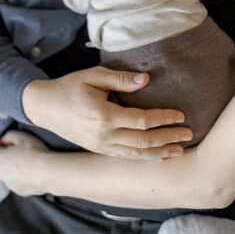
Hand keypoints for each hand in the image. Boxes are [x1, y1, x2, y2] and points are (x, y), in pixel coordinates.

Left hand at [0, 131, 51, 195]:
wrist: (48, 172)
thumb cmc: (34, 153)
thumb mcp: (21, 136)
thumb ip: (9, 135)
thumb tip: (5, 140)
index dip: (0, 144)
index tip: (8, 142)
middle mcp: (0, 173)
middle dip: (7, 157)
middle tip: (21, 151)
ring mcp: (9, 183)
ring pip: (8, 174)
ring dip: (14, 168)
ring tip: (28, 162)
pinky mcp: (19, 191)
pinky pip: (17, 182)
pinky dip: (22, 177)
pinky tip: (32, 172)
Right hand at [21, 66, 192, 158]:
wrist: (45, 107)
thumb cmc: (70, 87)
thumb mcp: (94, 76)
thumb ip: (121, 79)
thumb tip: (147, 79)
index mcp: (104, 116)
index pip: (142, 120)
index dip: (164, 118)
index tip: (181, 114)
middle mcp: (104, 136)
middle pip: (144, 141)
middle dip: (169, 138)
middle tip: (189, 133)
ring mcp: (102, 146)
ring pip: (137, 154)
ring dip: (161, 152)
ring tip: (180, 149)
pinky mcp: (100, 150)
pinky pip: (127, 157)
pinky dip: (145, 157)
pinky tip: (159, 156)